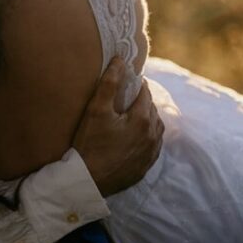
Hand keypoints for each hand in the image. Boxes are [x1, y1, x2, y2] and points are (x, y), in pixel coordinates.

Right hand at [72, 57, 163, 196]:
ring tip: (135, 116)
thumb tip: (120, 60)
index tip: (130, 82)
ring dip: (148, 120)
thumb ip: (109, 84)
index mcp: (142, 120)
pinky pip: (153, 148)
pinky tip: (138, 139)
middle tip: (130, 98)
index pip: (144, 94)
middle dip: (143, 102)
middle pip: (151, 111)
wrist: (87, 182)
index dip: (137, 85)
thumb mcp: (96, 111)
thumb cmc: (89, 145)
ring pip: (156, 130)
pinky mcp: (144, 168)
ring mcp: (149, 154)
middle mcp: (151, 136)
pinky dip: (148, 138)